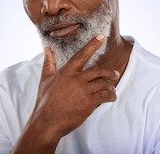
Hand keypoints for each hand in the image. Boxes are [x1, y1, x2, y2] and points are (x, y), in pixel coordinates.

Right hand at [12, 34, 118, 153]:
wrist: (47, 123)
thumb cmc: (45, 101)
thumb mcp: (45, 80)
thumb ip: (48, 63)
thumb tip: (47, 49)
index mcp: (66, 72)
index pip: (82, 55)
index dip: (93, 44)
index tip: (102, 36)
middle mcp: (76, 79)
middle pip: (99, 70)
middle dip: (110, 72)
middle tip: (114, 74)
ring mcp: (83, 91)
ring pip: (104, 83)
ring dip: (111, 86)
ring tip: (112, 89)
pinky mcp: (89, 103)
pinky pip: (105, 95)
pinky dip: (111, 96)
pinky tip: (111, 98)